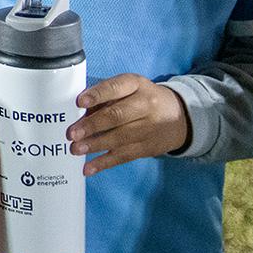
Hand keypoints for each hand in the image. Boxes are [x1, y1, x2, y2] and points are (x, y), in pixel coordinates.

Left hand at [67, 73, 190, 175]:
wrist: (180, 116)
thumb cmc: (142, 98)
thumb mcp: (129, 87)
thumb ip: (105, 96)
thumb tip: (79, 112)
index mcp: (135, 84)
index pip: (115, 88)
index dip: (97, 95)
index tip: (80, 102)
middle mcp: (145, 105)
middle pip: (117, 116)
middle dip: (92, 125)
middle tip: (72, 133)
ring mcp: (149, 128)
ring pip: (119, 138)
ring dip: (95, 145)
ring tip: (76, 149)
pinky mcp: (148, 148)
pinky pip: (124, 156)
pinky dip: (104, 163)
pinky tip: (89, 168)